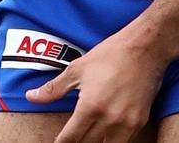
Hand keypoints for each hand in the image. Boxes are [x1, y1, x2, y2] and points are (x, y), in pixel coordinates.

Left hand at [26, 24, 165, 142]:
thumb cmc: (112, 53)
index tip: (57, 142)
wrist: (147, 46)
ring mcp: (126, 123)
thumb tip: (31, 97)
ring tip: (89, 134)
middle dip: (77, 142)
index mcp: (90, 107)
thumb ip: (54, 88)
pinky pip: (123, 141)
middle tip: (74, 135)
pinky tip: (107, 133)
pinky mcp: (139, 121)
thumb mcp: (79, 67)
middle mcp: (108, 120)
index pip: (69, 140)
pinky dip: (113, 140)